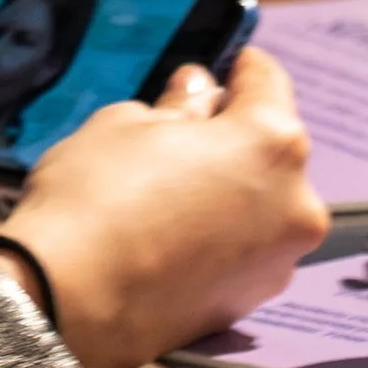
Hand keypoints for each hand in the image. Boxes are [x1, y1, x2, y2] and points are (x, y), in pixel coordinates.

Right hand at [3, 46, 326, 367]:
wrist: (71, 301)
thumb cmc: (96, 193)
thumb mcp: (125, 123)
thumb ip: (177, 106)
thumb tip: (197, 92)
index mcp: (272, 143)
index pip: (268, 82)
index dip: (239, 66)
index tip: (221, 64)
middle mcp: (296, 203)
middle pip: (269, 150)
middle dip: (231, 137)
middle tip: (177, 135)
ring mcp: (280, 260)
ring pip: (259, 204)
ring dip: (228, 190)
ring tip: (167, 194)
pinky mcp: (252, 303)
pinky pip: (243, 250)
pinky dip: (218, 236)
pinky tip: (168, 237)